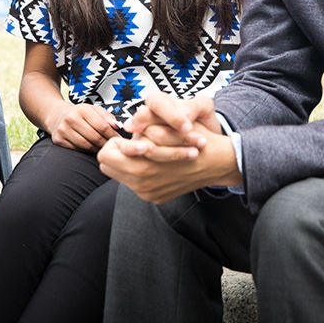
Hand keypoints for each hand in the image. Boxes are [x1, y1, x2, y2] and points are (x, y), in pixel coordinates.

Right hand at [43, 101, 121, 152]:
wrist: (57, 115)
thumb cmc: (79, 113)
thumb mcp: (93, 109)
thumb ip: (106, 117)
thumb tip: (117, 126)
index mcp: (82, 109)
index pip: (102, 126)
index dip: (112, 135)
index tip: (118, 140)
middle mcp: (71, 119)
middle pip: (95, 137)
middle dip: (105, 143)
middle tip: (111, 146)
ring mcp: (63, 130)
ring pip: (86, 145)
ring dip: (97, 148)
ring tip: (102, 147)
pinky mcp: (58, 140)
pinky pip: (77, 149)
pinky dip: (86, 150)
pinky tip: (91, 148)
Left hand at [98, 93, 240, 202]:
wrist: (217, 163)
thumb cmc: (193, 138)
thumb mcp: (168, 125)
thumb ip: (143, 126)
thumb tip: (127, 127)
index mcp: (142, 165)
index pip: (105, 155)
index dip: (116, 142)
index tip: (130, 137)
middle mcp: (142, 184)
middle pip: (108, 167)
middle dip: (117, 153)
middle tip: (135, 143)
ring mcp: (147, 193)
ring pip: (120, 176)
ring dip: (128, 162)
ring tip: (146, 151)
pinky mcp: (155, 197)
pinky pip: (134, 184)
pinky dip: (140, 172)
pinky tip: (156, 163)